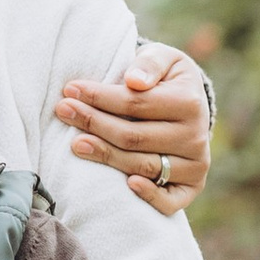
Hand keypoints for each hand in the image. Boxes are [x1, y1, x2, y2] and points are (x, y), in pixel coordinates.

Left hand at [57, 40, 211, 211]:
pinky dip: (150, 196)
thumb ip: (149, 63)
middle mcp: (195, 137)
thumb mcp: (164, 58)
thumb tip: (134, 81)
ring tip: (75, 143)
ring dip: (105, 156)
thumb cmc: (165, 78)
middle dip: (94, 123)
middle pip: (134, 136)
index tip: (70, 89)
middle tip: (63, 111)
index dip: (100, 97)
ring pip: (142, 165)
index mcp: (190, 102)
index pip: (136, 103)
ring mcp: (195, 165)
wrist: (189, 105)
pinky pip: (170, 201)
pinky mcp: (191, 188)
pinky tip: (126, 185)